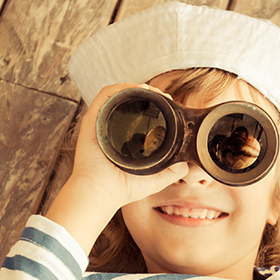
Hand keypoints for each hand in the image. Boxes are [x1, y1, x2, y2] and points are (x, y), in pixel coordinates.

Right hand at [71, 83, 188, 207]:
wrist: (102, 192)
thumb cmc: (122, 189)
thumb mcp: (155, 179)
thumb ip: (172, 171)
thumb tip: (186, 163)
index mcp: (124, 140)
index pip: (139, 115)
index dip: (154, 105)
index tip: (169, 105)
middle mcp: (112, 129)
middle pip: (129, 101)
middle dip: (148, 94)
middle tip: (164, 97)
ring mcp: (101, 123)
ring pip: (118, 94)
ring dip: (135, 87)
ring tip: (151, 89)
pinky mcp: (92, 120)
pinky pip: (104, 96)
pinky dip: (120, 88)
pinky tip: (136, 89)